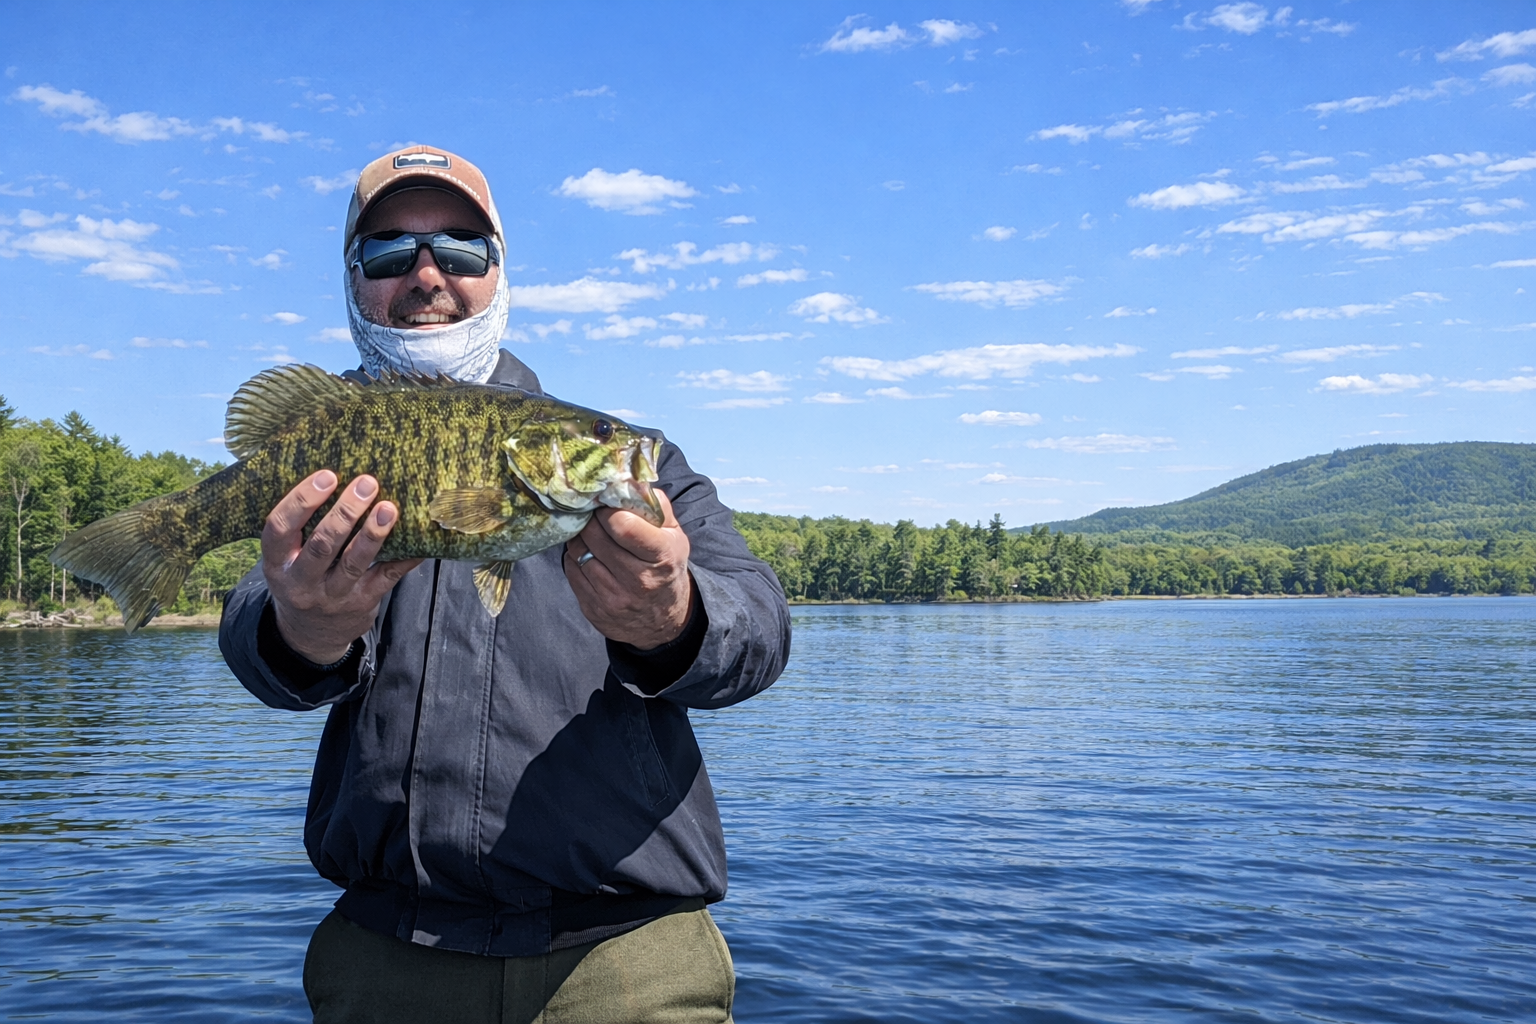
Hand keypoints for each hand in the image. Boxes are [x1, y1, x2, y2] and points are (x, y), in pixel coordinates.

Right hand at [261, 470, 423, 664]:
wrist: (310, 636)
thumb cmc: (301, 580)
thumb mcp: (287, 560)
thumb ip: (301, 530)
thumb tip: (335, 478)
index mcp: (278, 564)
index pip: (279, 529)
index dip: (301, 501)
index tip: (327, 476)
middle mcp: (302, 582)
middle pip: (322, 545)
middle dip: (345, 512)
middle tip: (366, 484)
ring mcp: (333, 596)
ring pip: (353, 563)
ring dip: (373, 533)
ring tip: (389, 508)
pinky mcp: (362, 602)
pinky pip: (386, 577)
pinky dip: (404, 558)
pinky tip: (419, 541)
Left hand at [563, 490, 692, 649]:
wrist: (662, 621)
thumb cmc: (666, 568)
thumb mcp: (674, 536)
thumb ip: (657, 506)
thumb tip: (630, 480)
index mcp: (661, 557)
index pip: (623, 526)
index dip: (608, 509)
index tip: (606, 503)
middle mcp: (638, 580)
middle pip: (595, 536)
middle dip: (591, 518)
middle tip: (592, 512)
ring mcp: (613, 597)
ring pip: (579, 551)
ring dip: (580, 536)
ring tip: (589, 532)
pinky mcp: (593, 608)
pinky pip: (571, 570)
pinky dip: (575, 556)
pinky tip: (587, 553)